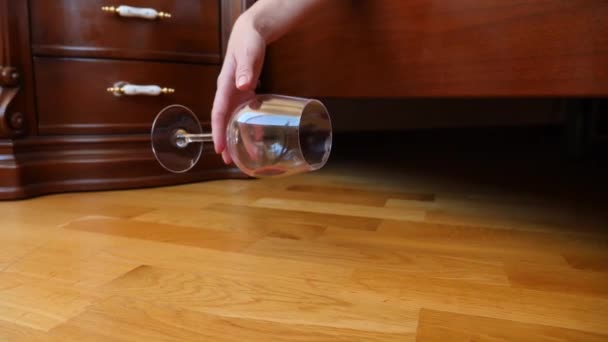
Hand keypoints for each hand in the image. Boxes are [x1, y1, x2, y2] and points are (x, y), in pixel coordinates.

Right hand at [211, 16, 264, 163]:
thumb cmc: (248, 41)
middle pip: (224, 120)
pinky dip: (250, 124)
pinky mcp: (245, 92)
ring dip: (238, 136)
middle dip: (226, 140)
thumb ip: (246, 69)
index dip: (218, 131)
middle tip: (230, 161)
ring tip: (244, 155)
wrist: (251, 32)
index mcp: (226, 85)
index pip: (219, 112)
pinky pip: (245, 112)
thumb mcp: (248, 53)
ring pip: (234, 119)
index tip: (219, 148)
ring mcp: (236, 93)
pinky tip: (257, 136)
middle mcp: (229, 92)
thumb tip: (243, 86)